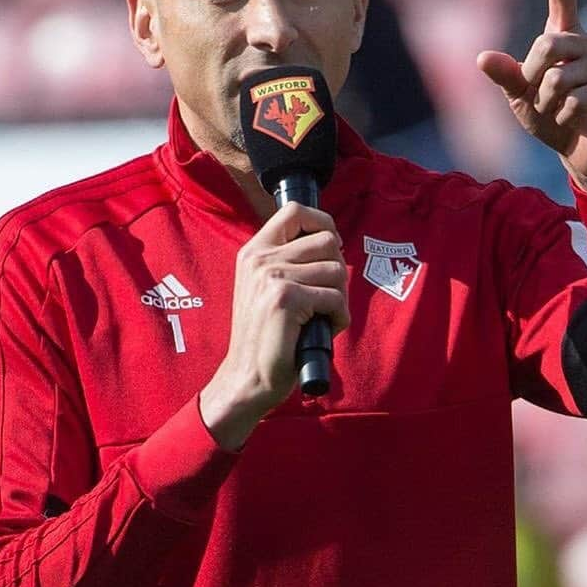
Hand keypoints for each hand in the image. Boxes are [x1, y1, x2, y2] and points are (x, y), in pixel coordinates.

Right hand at [200, 202, 348, 448]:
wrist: (247, 376)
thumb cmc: (266, 336)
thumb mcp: (266, 287)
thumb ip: (288, 260)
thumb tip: (332, 241)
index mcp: (254, 252)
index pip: (295, 211)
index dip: (322, 222)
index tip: (331, 246)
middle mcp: (260, 259)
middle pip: (326, 240)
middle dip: (337, 269)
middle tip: (326, 296)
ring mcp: (272, 277)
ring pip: (336, 270)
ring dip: (339, 298)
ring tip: (321, 316)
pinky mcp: (286, 300)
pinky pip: (336, 298)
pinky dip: (339, 318)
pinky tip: (322, 330)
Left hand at [477, 0, 586, 197]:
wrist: (580, 152)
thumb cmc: (551, 118)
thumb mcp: (521, 99)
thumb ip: (506, 77)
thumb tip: (481, 58)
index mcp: (565, 41)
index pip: (563, 7)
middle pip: (548, 44)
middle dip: (532, 76)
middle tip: (538, 96)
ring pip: (560, 77)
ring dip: (546, 102)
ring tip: (557, 110)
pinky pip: (576, 99)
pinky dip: (563, 115)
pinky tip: (571, 119)